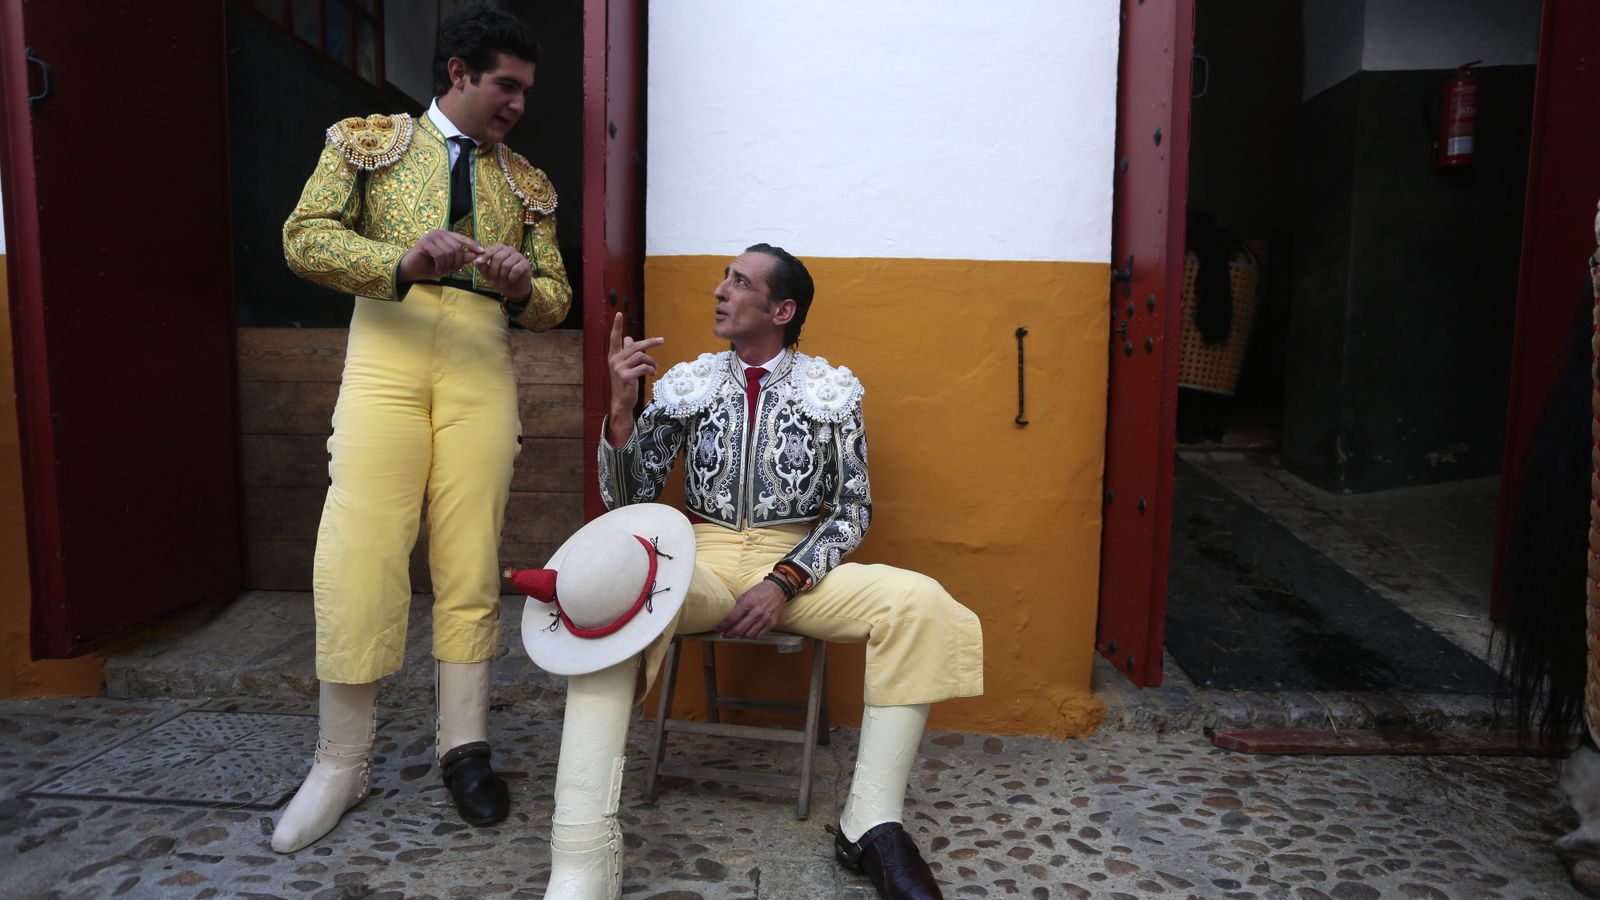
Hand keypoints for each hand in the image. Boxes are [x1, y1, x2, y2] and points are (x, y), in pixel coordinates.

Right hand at [398, 229, 482, 281]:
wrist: (411, 270)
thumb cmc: (430, 266)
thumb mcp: (449, 263)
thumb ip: (462, 258)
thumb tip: (476, 255)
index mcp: (445, 235)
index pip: (462, 238)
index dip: (473, 245)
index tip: (482, 252)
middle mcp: (438, 232)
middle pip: (457, 247)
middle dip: (458, 262)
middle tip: (454, 271)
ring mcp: (430, 236)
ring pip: (449, 252)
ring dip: (448, 265)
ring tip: (443, 271)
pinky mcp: (424, 243)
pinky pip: (440, 255)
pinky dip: (440, 265)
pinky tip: (437, 269)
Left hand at [473, 243, 531, 297]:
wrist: (514, 290)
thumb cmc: (500, 279)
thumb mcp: (488, 274)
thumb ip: (482, 267)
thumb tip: (475, 261)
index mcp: (500, 249)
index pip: (491, 250)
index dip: (483, 256)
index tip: (476, 262)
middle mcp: (510, 250)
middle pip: (498, 258)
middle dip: (493, 271)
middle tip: (493, 281)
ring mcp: (519, 256)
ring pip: (506, 265)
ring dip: (502, 277)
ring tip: (502, 283)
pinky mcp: (526, 264)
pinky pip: (515, 270)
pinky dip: (511, 278)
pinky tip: (511, 281)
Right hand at [606, 312, 662, 443]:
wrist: (622, 401)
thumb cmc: (625, 382)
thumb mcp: (625, 365)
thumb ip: (627, 351)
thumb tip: (629, 337)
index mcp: (613, 355)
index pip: (614, 338)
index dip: (617, 326)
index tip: (619, 314)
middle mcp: (614, 360)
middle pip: (635, 345)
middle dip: (650, 342)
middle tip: (662, 340)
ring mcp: (619, 368)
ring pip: (641, 356)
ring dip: (651, 362)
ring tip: (654, 368)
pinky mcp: (626, 377)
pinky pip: (643, 367)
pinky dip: (650, 369)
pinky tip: (652, 373)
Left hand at [714, 579, 785, 639]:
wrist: (777, 589)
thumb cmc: (760, 591)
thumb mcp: (745, 595)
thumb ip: (737, 608)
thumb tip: (728, 619)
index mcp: (748, 603)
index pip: (731, 618)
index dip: (722, 626)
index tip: (717, 628)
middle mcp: (757, 612)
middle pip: (739, 630)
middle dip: (729, 634)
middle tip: (725, 634)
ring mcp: (765, 619)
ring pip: (748, 635)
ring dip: (741, 635)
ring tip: (737, 632)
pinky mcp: (772, 623)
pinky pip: (759, 636)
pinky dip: (752, 636)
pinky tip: (749, 632)